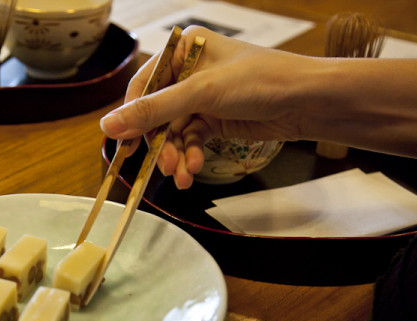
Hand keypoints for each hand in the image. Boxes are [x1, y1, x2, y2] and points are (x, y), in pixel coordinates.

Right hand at [100, 26, 307, 188]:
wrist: (307, 102)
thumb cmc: (261, 80)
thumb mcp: (201, 93)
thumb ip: (154, 111)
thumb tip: (109, 126)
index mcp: (183, 49)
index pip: (143, 85)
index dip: (131, 116)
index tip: (122, 144)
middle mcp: (189, 71)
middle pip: (157, 113)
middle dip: (159, 143)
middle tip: (160, 166)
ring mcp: (202, 97)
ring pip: (174, 132)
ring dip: (175, 155)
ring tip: (180, 174)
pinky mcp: (214, 119)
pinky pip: (191, 140)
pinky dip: (190, 156)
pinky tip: (194, 169)